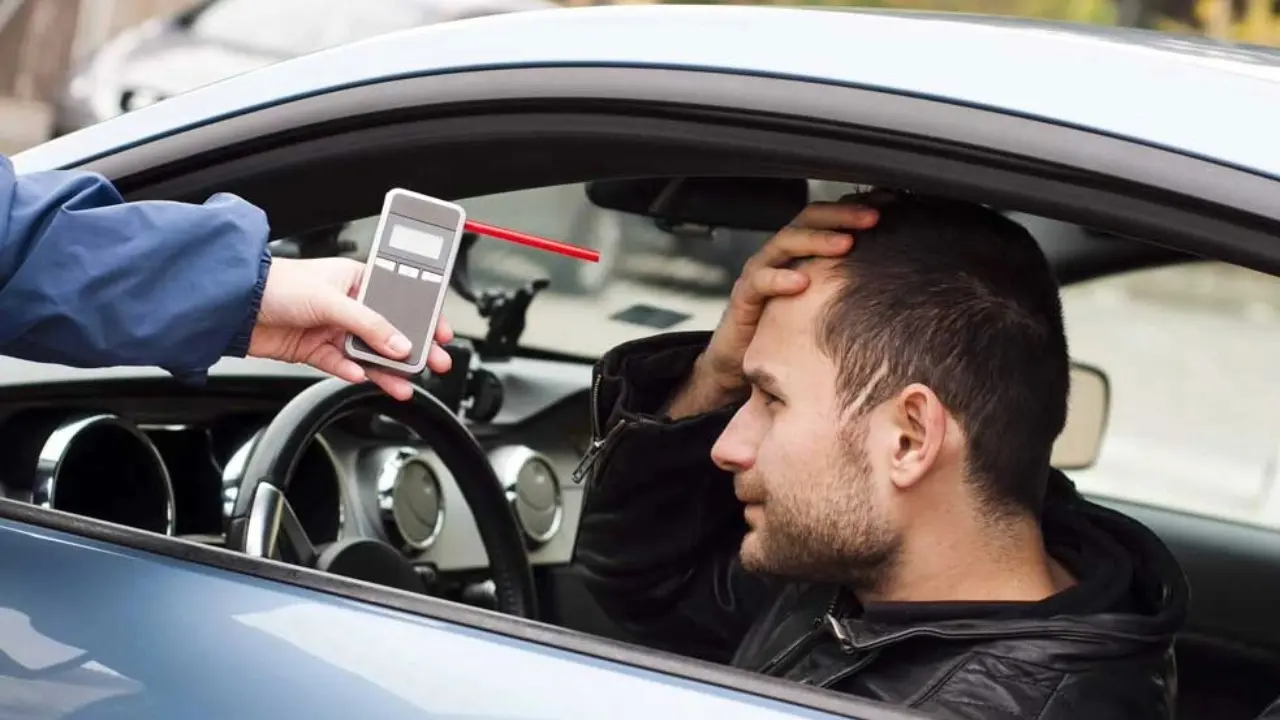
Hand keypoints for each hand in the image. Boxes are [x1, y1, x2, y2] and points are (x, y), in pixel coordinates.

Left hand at [247, 257, 452, 400]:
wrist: (233, 305)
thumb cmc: (277, 283)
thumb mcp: (331, 299)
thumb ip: (369, 324)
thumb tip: (399, 343)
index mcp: (357, 279)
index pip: (400, 298)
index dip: (423, 316)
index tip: (442, 333)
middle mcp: (347, 303)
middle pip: (388, 330)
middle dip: (411, 348)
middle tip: (435, 363)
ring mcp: (332, 328)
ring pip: (368, 353)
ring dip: (385, 369)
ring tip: (403, 384)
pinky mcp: (315, 349)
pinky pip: (342, 365)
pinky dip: (352, 372)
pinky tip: (361, 376)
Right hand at [666, 201, 879, 417]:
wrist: (743, 361)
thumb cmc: (788, 330)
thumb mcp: (825, 302)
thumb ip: (849, 283)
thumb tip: (900, 277)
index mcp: (802, 250)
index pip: (829, 216)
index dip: (857, 208)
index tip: (891, 206)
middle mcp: (780, 254)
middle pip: (808, 219)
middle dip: (842, 215)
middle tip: (873, 218)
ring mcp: (760, 272)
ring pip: (785, 242)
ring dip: (816, 240)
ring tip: (845, 244)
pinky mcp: (743, 297)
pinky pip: (759, 281)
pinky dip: (779, 278)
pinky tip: (801, 282)